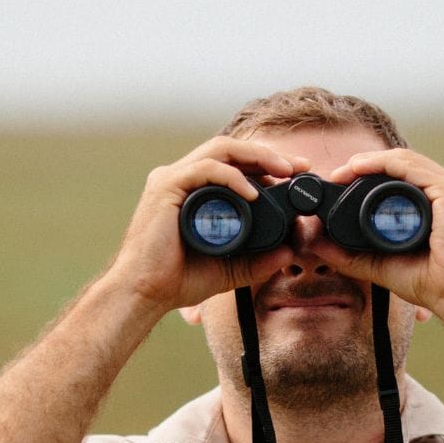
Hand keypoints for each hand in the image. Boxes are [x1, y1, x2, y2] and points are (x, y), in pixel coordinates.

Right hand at [105, 137, 308, 312]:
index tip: (296, 174)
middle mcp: (182, 178)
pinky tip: (254, 192)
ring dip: (256, 156)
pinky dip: (233, 176)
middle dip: (268, 154)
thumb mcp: (229, 268)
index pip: (234, 163)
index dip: (266, 163)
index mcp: (194, 190)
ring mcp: (172, 179)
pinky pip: (206, 169)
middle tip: (299, 167)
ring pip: (220, 149)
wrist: (144, 293)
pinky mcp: (166, 188)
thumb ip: (258, 260)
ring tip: (284, 170)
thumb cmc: (177, 279)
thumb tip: (289, 251)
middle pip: (230, 149)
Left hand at [320, 149, 443, 321]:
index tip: (342, 185)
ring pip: (404, 161)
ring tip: (343, 171)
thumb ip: (353, 255)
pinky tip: (359, 168)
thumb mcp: (385, 264)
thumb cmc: (438, 284)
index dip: (372, 177)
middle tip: (337, 176)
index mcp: (442, 205)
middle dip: (367, 166)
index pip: (404, 178)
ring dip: (369, 161)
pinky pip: (410, 166)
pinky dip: (381, 163)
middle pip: (403, 166)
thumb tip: (318, 244)